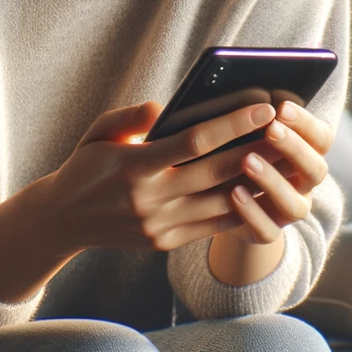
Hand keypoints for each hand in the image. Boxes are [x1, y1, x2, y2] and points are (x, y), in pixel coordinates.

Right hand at [38, 99, 288, 252]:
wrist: (62, 220)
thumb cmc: (86, 166)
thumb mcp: (98, 132)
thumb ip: (130, 117)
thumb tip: (163, 108)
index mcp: (134, 166)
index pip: (193, 142)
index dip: (232, 124)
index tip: (263, 108)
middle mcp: (150, 200)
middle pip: (217, 173)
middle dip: (258, 151)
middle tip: (289, 132)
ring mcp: (160, 226)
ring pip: (222, 203)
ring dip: (258, 182)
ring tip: (286, 161)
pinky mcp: (165, 243)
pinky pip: (213, 225)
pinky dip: (241, 208)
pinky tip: (263, 190)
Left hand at [224, 100, 334, 244]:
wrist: (221, 200)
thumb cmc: (236, 151)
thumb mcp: (246, 131)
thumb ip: (254, 117)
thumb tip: (246, 92)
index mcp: (307, 154)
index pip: (322, 138)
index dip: (306, 124)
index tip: (282, 107)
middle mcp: (304, 184)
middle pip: (315, 169)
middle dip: (294, 148)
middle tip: (271, 129)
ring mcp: (288, 211)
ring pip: (295, 204)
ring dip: (273, 180)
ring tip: (247, 160)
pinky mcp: (266, 232)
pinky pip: (267, 230)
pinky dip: (252, 212)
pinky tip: (234, 193)